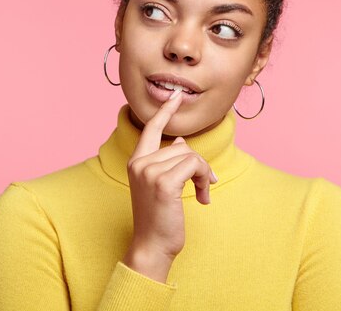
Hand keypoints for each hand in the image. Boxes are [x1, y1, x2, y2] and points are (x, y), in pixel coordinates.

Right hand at [122, 89, 217, 282]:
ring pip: (190, 155)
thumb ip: (167, 160)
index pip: (150, 128)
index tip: (176, 95)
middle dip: (199, 165)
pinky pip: (194, 166)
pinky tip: (203, 197)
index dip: (165, 111)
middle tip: (205, 185)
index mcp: (136, 162)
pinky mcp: (163, 182)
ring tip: (203, 193)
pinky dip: (205, 179)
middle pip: (181, 146)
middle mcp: (139, 163)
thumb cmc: (158, 218)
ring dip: (204, 174)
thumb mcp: (160, 184)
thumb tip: (179, 140)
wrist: (151, 246)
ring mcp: (149, 171)